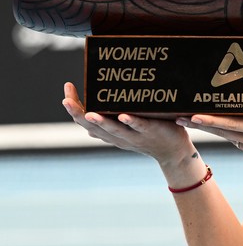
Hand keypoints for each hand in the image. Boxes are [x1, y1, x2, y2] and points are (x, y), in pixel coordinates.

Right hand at [62, 82, 194, 165]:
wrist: (173, 152)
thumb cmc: (148, 136)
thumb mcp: (125, 130)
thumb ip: (109, 124)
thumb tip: (88, 118)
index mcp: (110, 134)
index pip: (85, 122)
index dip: (73, 110)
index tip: (66, 93)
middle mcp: (118, 136)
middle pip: (93, 127)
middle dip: (78, 114)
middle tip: (65, 100)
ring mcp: (134, 135)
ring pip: (114, 130)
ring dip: (101, 122)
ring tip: (89, 113)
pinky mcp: (151, 131)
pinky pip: (139, 127)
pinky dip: (130, 122)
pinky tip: (123, 116)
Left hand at [178, 75, 242, 187]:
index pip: (230, 124)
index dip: (211, 120)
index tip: (193, 115)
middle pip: (220, 131)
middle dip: (198, 124)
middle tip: (178, 117)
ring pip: (225, 135)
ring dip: (208, 128)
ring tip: (188, 119)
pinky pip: (235, 138)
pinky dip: (223, 131)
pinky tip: (216, 125)